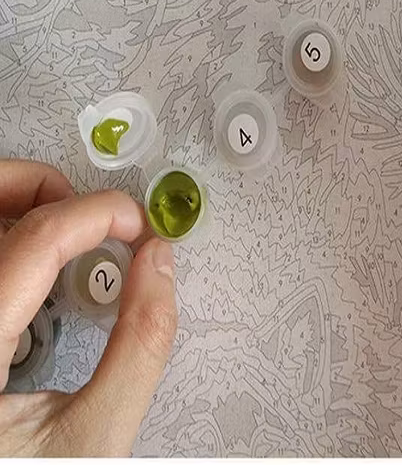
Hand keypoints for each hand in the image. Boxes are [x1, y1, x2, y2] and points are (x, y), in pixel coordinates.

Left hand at [0, 159, 176, 455]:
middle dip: (43, 189)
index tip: (135, 223)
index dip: (97, 215)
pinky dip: (17, 240)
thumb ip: (139, 346)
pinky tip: (44, 268)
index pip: (34, 240)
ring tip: (73, 232)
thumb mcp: (93, 437)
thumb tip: (158, 266)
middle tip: (94, 212)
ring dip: (27, 208)